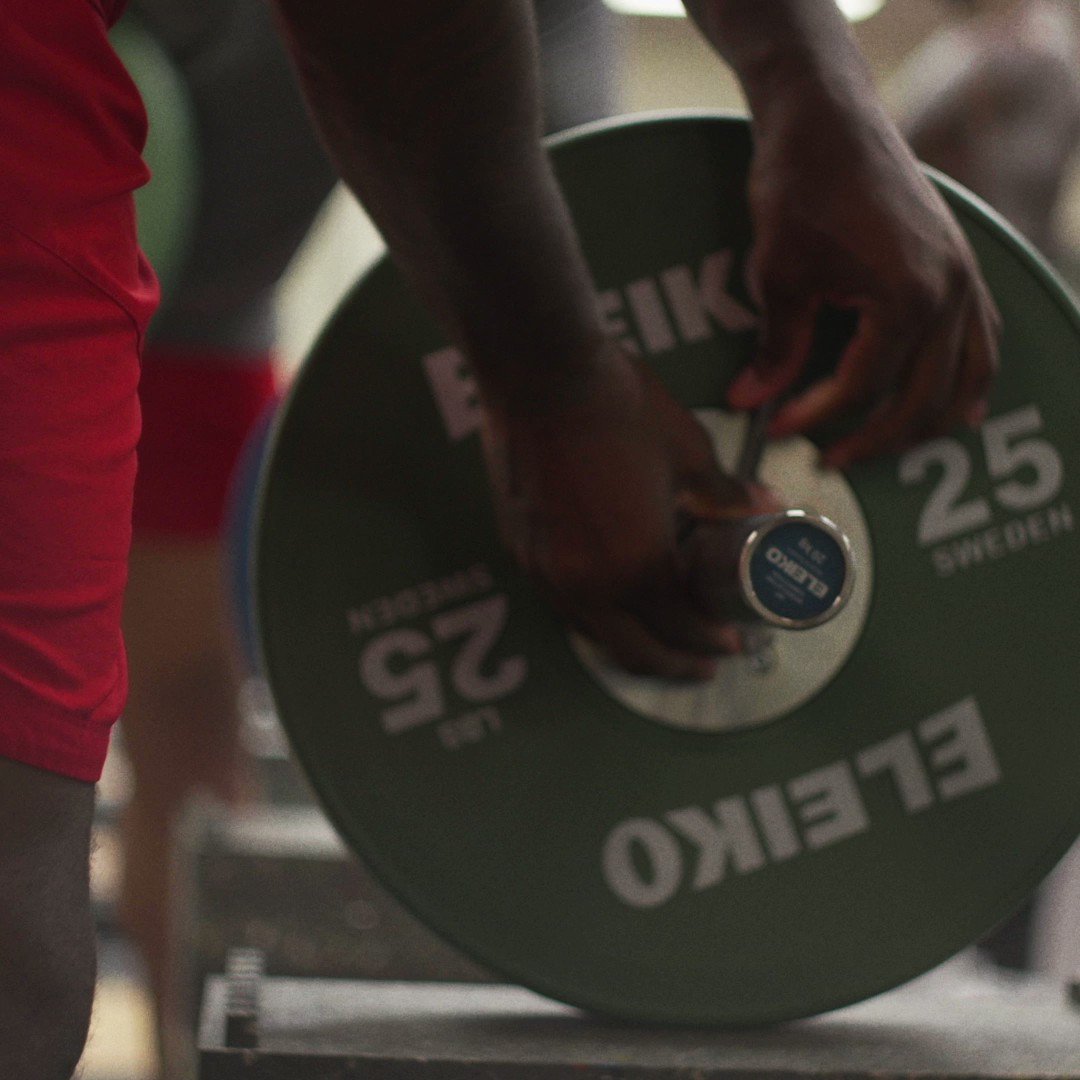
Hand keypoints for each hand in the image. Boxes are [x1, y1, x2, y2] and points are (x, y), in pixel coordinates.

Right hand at [480, 343, 771, 679]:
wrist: (541, 371)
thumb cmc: (615, 405)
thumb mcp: (685, 451)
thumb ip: (724, 493)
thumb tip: (764, 505)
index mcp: (634, 564)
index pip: (680, 627)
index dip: (711, 641)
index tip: (731, 642)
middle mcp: (584, 581)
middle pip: (634, 650)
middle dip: (674, 665)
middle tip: (703, 664)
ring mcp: (545, 570)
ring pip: (591, 635)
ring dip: (630, 646)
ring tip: (659, 640)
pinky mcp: (521, 550)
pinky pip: (563, 607)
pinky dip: (595, 620)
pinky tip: (611, 604)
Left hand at [728, 99, 1000, 466]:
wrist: (829, 117)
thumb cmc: (800, 185)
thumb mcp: (778, 273)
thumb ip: (776, 346)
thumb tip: (752, 400)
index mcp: (909, 296)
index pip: (863, 387)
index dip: (815, 417)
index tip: (775, 428)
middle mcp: (952, 293)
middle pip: (921, 400)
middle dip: (871, 439)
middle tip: (826, 459)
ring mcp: (966, 280)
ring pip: (964, 382)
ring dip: (923, 425)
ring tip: (879, 448)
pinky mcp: (963, 269)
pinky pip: (982, 345)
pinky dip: (966, 385)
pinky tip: (953, 412)